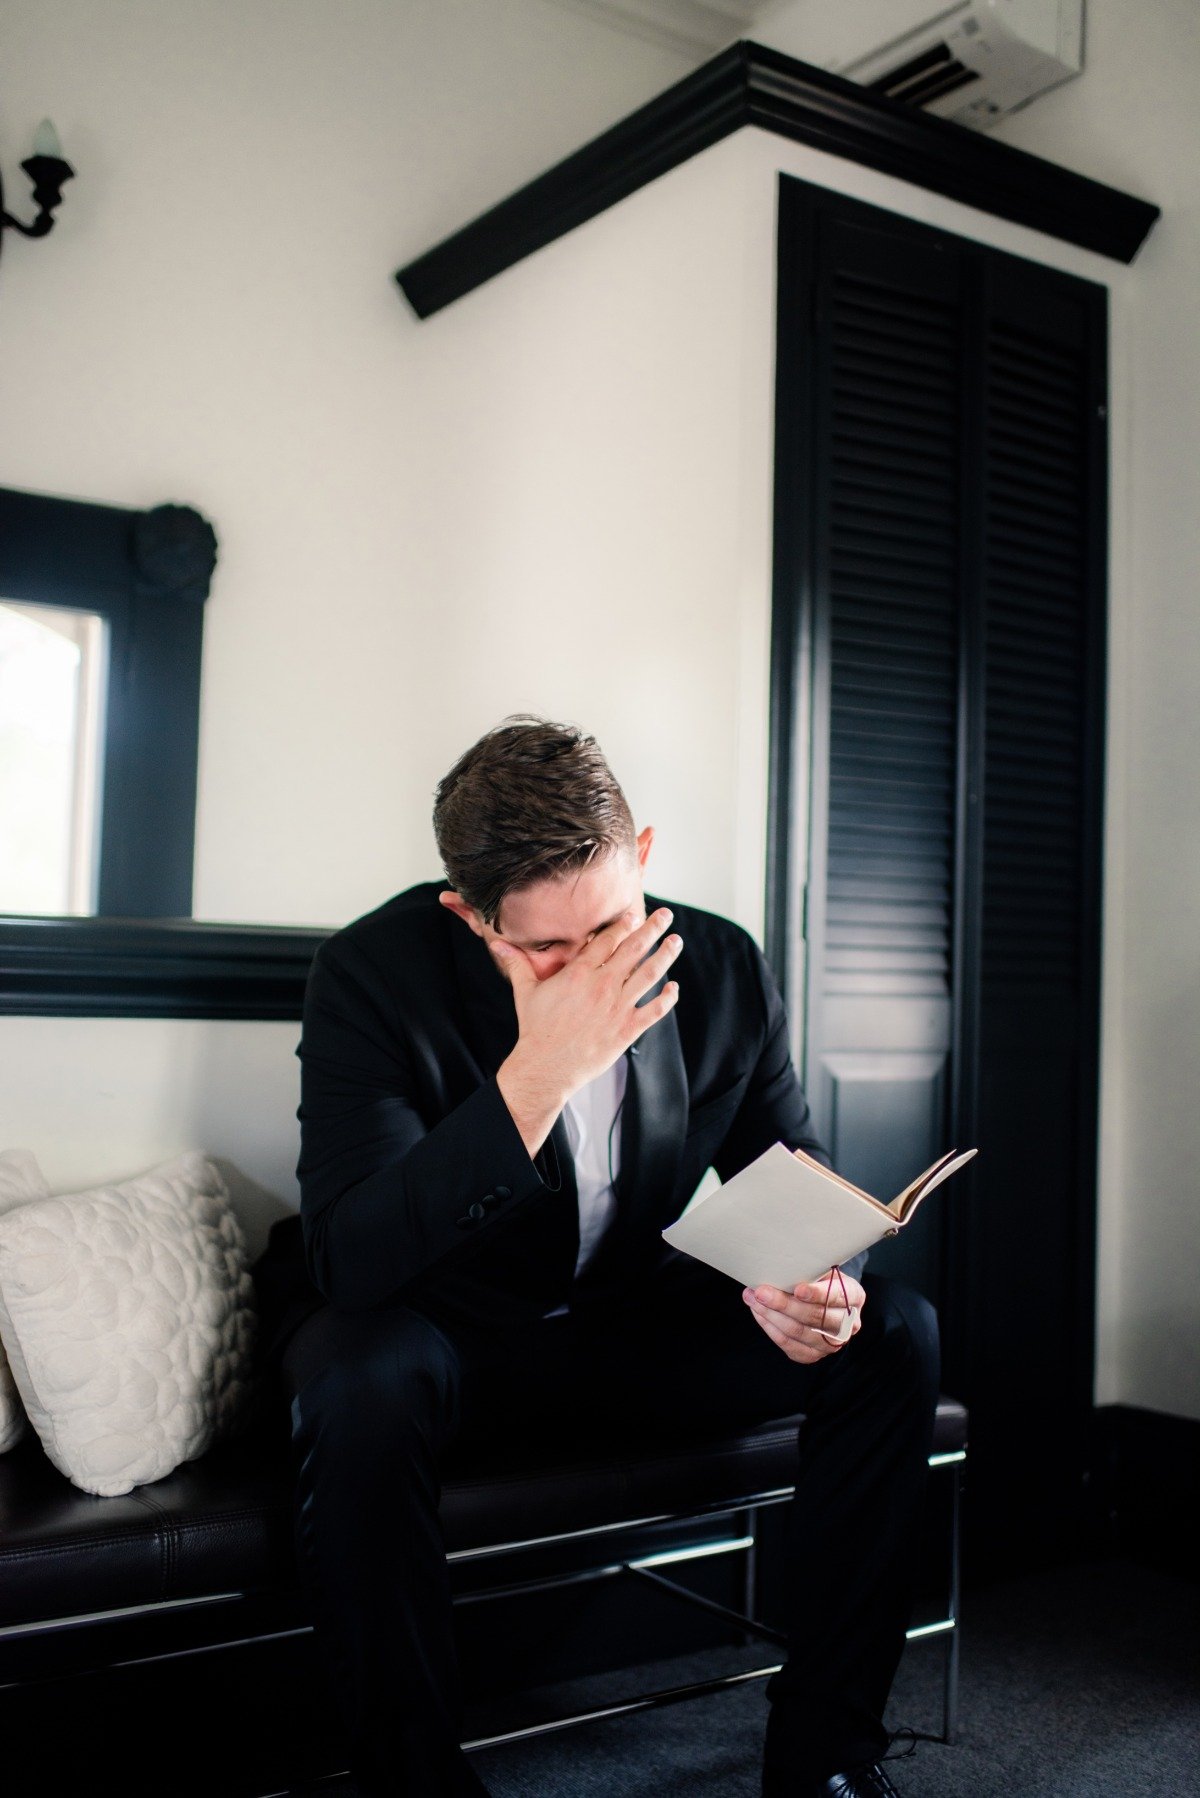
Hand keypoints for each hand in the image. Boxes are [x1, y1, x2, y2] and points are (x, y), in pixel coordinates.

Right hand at [494, 907, 680, 1155]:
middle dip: (652, 929)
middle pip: (633, 950)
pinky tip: (674, 988)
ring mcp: (617, 1008)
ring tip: (676, 941)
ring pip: (648, 975)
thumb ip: (516, 964)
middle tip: (666, 915)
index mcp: (578, 973)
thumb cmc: (534, 1028)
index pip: (606, 941)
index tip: (634, 914)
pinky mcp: (626, 1030)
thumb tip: (496, 945)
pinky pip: (654, 1011)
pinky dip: (667, 999)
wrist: (545, 1066)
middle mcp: (602, 986)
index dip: (622, 925)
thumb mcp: (524, 991)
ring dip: (665, 956)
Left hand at [741, 1268, 865, 1364]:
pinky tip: (759, 1314)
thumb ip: (808, 1270)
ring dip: (771, 1316)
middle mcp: (848, 1324)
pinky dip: (771, 1329)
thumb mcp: (822, 1269)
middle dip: (783, 1304)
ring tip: (753, 1299)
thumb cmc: (819, 1280)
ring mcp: (832, 1343)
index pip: (836, 1296)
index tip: (797, 1289)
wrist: (823, 1299)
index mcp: (854, 1296)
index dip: (816, 1294)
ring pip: (799, 1332)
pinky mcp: (814, 1354)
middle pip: (815, 1317)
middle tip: (761, 1292)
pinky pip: (790, 1346)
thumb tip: (779, 1265)